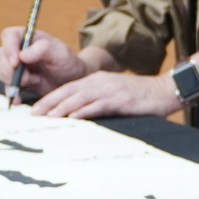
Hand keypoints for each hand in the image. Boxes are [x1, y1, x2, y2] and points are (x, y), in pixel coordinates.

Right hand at [0, 27, 87, 102]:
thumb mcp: (61, 54)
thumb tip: (22, 54)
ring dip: (16, 81)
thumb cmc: (68, 63)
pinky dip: (12, 94)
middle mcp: (19, 50)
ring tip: (36, 81)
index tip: (17, 62)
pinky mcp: (16, 81)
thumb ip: (44, 49)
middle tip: (30, 77)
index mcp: (29, 37)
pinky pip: (6, 87)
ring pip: (2, 72)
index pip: (9, 35)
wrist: (71, 81)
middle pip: (0, 55)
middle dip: (11, 69)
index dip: (9, 47)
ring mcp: (16, 66)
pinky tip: (18, 99)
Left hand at [32, 71, 179, 119]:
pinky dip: (85, 112)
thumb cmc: (139, 96)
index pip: (68, 88)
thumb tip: (74, 115)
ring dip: (63, 108)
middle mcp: (101, 81)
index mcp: (97, 79)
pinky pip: (98, 105)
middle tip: (34, 115)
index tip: (36, 110)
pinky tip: (74, 119)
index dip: (50, 98)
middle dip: (50, 103)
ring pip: (80, 97)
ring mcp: (111, 90)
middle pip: (70, 91)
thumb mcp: (114, 94)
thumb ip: (95, 100)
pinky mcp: (121, 99)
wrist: (165, 91)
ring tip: (48, 118)